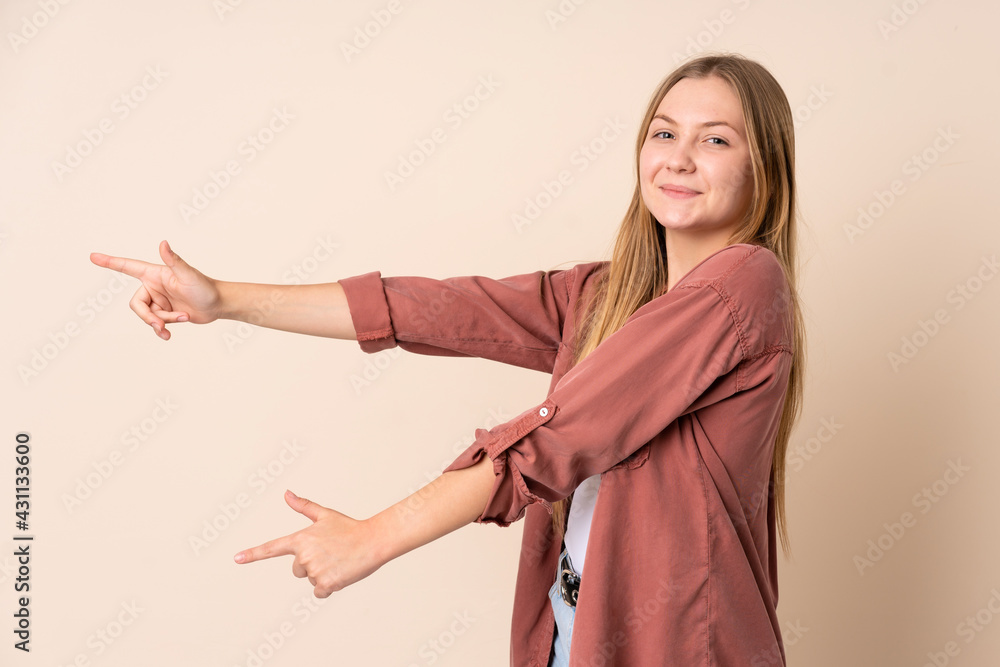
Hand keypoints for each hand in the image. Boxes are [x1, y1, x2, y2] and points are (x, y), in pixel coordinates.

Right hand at [89, 240, 221, 339]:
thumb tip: (163, 243)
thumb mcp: (189, 275)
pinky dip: (162, 329)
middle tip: (162, 324)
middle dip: (149, 316)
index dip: (111, 262)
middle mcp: (154, 286)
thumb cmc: (206, 287)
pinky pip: (155, 324)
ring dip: (162, 322)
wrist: (218, 305)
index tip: (93, 256)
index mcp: (155, 274)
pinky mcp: (164, 313)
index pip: (128, 267)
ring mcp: (158, 300)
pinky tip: (170, 334)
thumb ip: (174, 260)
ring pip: (146, 316)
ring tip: (181, 319)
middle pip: (136, 305)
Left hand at [233, 490, 384, 597]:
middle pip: (297, 570)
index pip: (272, 548)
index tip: (236, 558)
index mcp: (301, 539)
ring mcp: (314, 570)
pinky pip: (320, 592)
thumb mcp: (325, 515)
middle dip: (312, 565)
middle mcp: (304, 555)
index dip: (253, 554)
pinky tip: (341, 573)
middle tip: (331, 554)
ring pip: (311, 580)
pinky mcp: (325, 583)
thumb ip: (303, 506)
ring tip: (339, 561)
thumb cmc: (349, 528)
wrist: (373, 540)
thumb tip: (286, 493)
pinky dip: (330, 587)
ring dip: (324, 575)